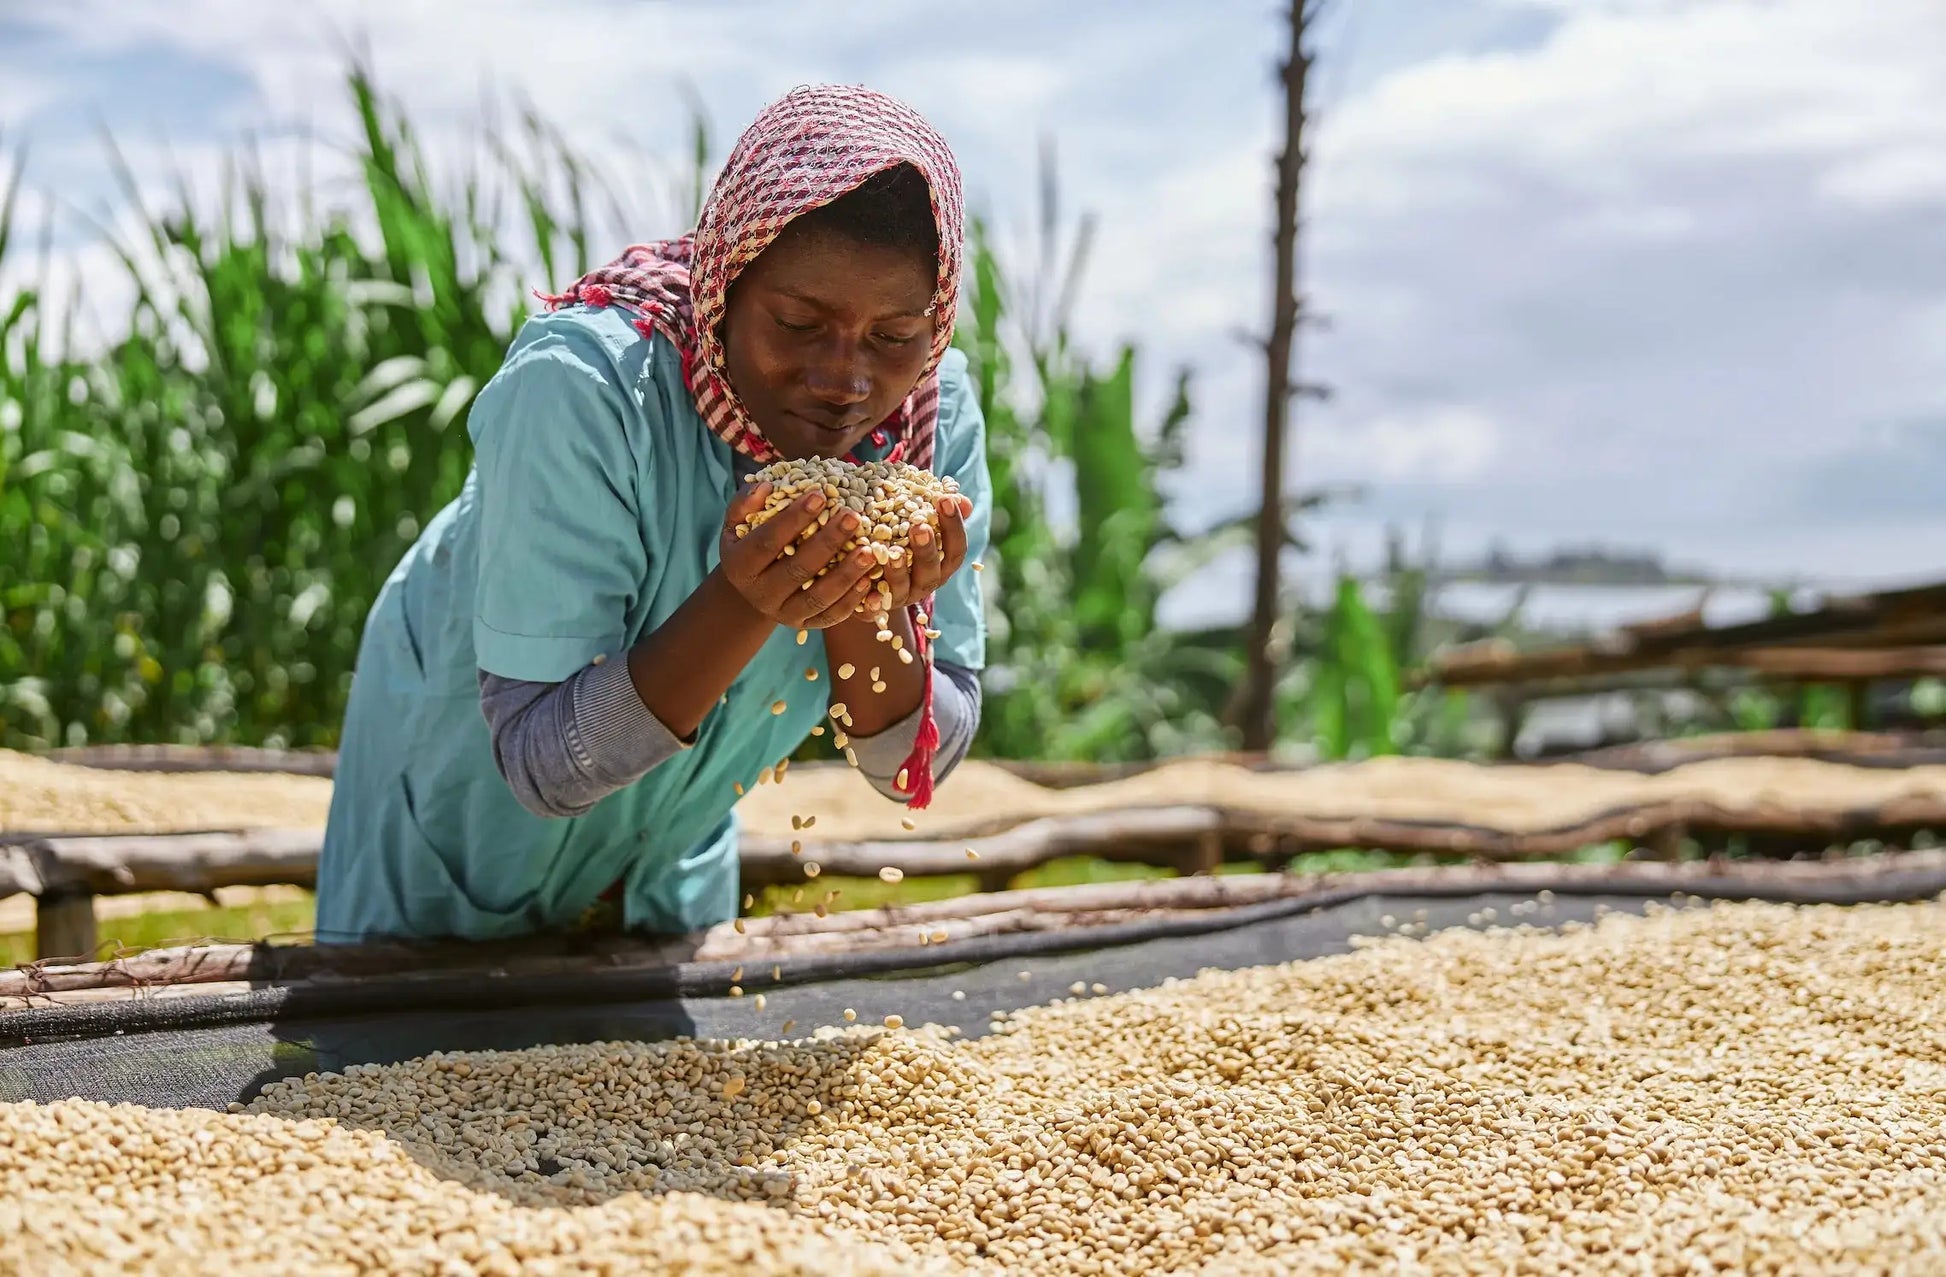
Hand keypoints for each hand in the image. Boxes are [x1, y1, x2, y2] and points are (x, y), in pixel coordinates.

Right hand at [718, 483, 879, 629]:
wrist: (754, 586)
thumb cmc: (751, 541)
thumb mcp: (738, 521)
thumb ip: (746, 502)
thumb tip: (766, 486)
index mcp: (739, 566)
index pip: (767, 541)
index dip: (793, 519)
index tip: (819, 495)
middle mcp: (760, 594)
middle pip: (797, 570)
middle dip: (827, 542)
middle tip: (852, 516)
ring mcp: (783, 614)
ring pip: (817, 597)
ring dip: (846, 575)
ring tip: (870, 551)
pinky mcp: (805, 625)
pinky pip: (830, 616)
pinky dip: (852, 601)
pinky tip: (869, 580)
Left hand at [860, 494, 973, 620]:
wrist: (864, 573)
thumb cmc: (895, 537)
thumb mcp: (912, 519)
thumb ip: (933, 509)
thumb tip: (960, 498)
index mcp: (940, 563)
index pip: (956, 548)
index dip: (953, 526)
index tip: (944, 499)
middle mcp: (924, 582)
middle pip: (932, 570)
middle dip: (927, 549)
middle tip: (920, 526)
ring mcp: (900, 597)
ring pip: (903, 588)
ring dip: (899, 570)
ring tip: (892, 552)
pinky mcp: (875, 608)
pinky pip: (875, 608)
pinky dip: (874, 601)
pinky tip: (868, 590)